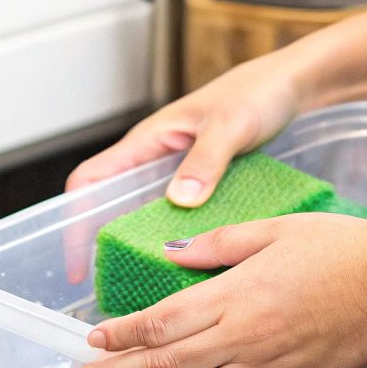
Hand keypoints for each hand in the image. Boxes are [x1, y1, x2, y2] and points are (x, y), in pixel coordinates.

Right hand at [62, 49, 311, 281]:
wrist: (290, 84)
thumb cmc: (258, 92)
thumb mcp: (231, 126)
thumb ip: (206, 161)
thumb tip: (179, 200)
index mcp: (148, 141)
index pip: (90, 181)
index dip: (75, 222)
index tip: (77, 264)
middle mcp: (155, 159)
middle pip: (110, 204)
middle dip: (104, 243)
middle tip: (111, 284)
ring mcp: (177, 172)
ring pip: (143, 213)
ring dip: (140, 243)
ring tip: (144, 281)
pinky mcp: (201, 182)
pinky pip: (175, 214)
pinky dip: (173, 237)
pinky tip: (188, 262)